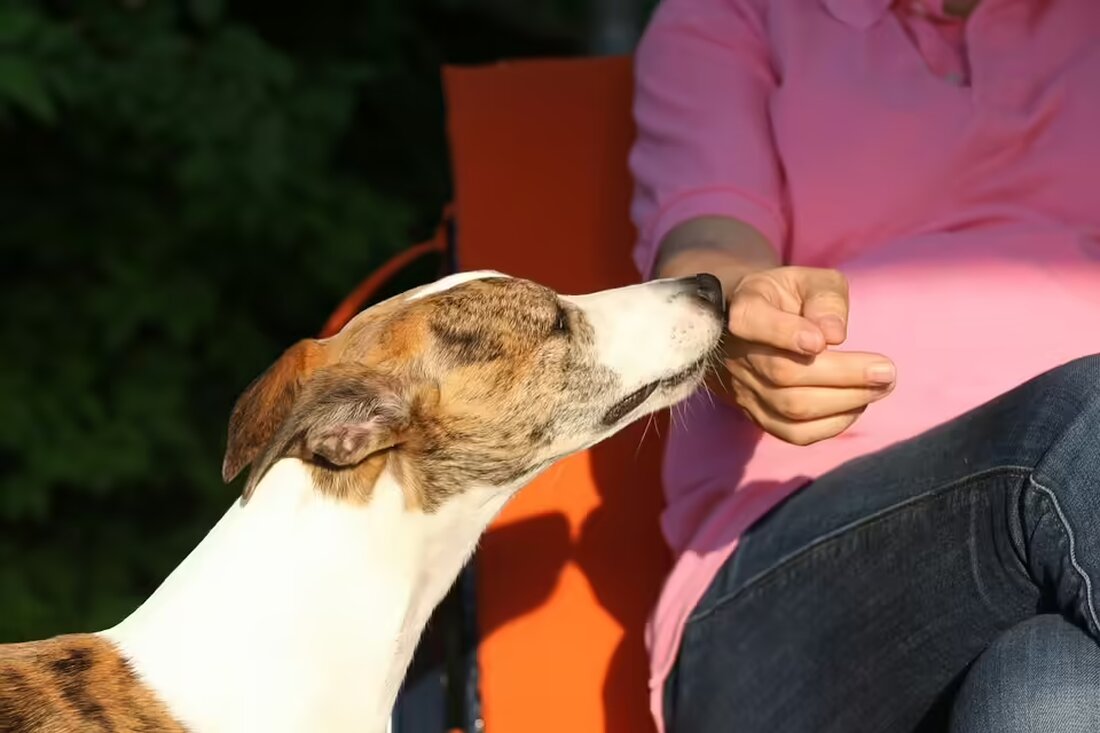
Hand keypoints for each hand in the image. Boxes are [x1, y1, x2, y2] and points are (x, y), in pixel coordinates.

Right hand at [713, 266, 895, 444]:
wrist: (751, 324)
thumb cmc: (788, 297)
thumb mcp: (809, 280)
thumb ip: (824, 299)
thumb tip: (834, 335)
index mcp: (745, 307)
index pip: (752, 322)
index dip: (787, 334)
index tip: (828, 339)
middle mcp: (737, 352)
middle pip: (783, 373)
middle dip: (843, 375)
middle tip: (887, 371)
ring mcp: (743, 388)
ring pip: (791, 408)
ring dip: (845, 401)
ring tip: (881, 387)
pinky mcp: (757, 414)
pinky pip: (793, 433)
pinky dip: (832, 424)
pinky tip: (857, 405)